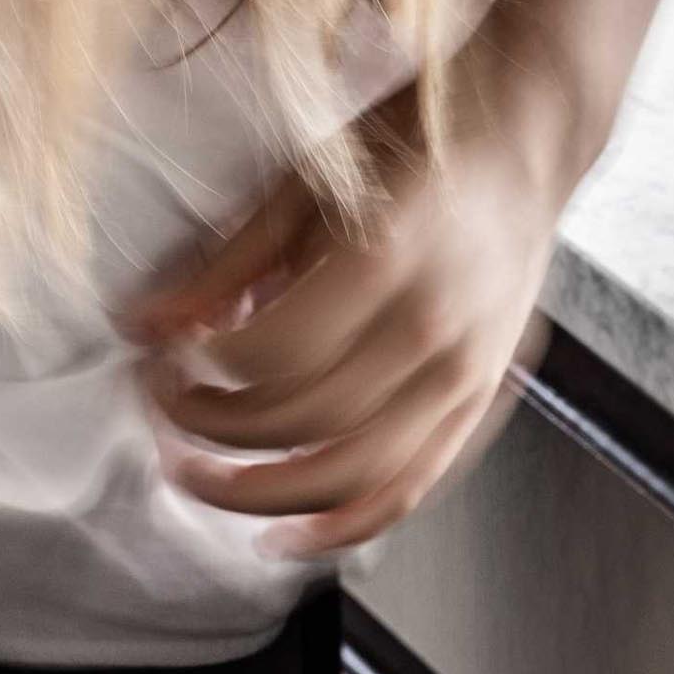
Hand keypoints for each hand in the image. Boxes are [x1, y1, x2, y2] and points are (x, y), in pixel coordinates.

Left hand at [125, 48, 575, 556]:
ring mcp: (463, 376)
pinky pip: (407, 490)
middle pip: (303, 422)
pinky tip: (284, 535)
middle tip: (163, 410)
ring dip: (262, 493)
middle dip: (214, 429)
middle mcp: (433, 327)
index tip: (159, 354)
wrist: (530, 139)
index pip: (270, 355)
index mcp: (387, 256)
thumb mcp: (309, 177)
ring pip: (352, 475)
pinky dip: (342, 527)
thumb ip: (228, 260)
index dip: (198, 369)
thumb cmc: (418, 141)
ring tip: (199, 478)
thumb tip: (143, 325)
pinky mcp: (476, 405)